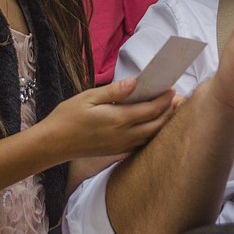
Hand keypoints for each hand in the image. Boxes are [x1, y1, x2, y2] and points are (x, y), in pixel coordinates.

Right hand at [44, 79, 174, 160]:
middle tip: (180, 99)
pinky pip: (141, 145)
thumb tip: (135, 82)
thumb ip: (114, 91)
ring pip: (151, 137)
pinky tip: (153, 127)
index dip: (165, 99)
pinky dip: (152, 135)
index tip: (172, 89)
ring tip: (171, 111)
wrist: (53, 143)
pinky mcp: (117, 152)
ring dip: (163, 124)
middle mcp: (124, 135)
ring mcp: (121, 146)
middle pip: (156, 125)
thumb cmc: (68, 117)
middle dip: (170, 111)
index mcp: (118, 119)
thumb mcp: (88, 97)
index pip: (150, 109)